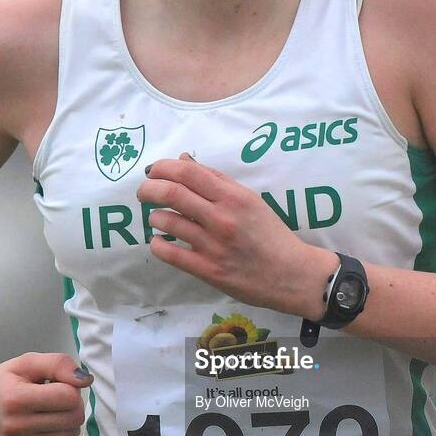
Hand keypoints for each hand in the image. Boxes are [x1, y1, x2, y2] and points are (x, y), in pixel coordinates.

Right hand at [0, 352, 92, 435]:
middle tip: (55, 397)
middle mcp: (15, 426)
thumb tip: (86, 381)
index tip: (56, 384)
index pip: (69, 397)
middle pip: (73, 418)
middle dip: (72, 404)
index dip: (70, 387)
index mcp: (16, 399)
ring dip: (66, 421)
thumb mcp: (28, 362)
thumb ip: (59, 364)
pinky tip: (43, 427)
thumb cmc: (5, 381)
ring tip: (45, 412)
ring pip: (70, 435)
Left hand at [135, 152, 330, 317]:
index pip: (187, 173)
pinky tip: (159, 241)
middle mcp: (221, 218)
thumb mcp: (249, 199)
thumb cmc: (270, 234)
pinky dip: (157, 244)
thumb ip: (216, 179)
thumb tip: (183, 160)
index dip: (162, 168)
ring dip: (154, 216)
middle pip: (171, 193)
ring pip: (166, 222)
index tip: (154, 171)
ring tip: (158, 218)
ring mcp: (213, 245)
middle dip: (149, 189)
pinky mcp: (207, 270)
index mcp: (233, 197)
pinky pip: (169, 253)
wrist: (291, 274)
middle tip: (144, 192)